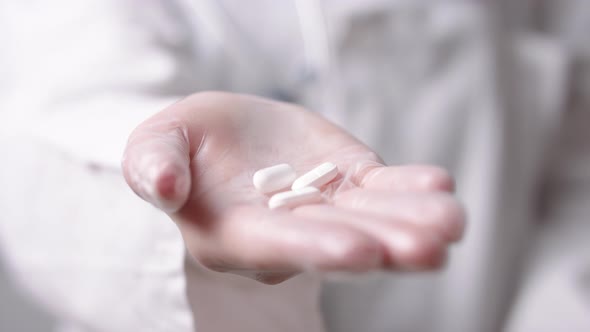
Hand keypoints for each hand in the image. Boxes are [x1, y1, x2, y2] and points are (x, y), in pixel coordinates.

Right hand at [122, 92, 464, 283]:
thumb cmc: (184, 146)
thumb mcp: (156, 144)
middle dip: (382, 247)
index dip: (315, 248)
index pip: (277, 246)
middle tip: (428, 249)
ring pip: (370, 221)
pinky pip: (382, 192)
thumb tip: (167, 188)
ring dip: (411, 224)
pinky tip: (439, 185)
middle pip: (337, 243)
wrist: (223, 138)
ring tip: (450, 222)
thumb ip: (155, 165)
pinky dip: (409, 190)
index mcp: (235, 234)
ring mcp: (324, 210)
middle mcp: (287, 233)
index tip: (358, 251)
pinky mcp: (349, 184)